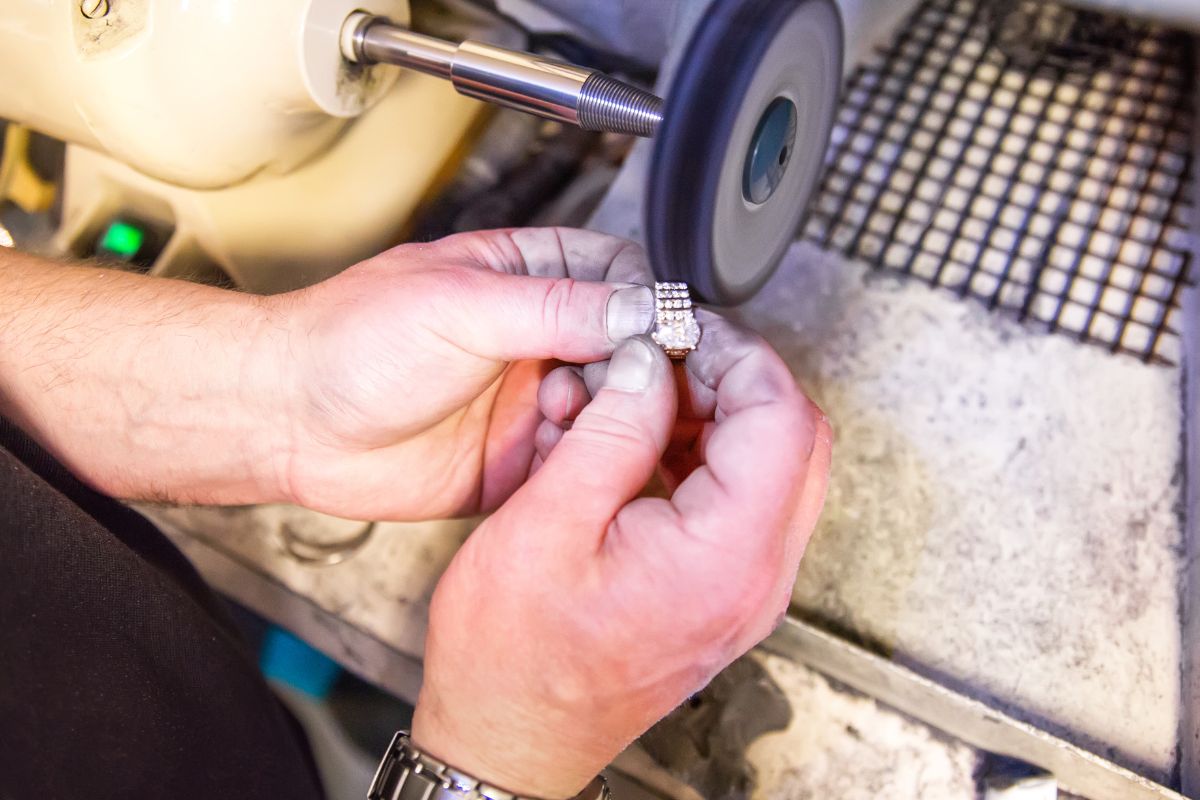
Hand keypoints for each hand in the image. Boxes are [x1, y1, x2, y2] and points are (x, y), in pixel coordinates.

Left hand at [273, 228, 655, 519]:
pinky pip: (578, 463)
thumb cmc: (349, 343)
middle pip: (628, 350)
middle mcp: (537, 338)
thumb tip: (639, 308)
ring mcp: (531, 400)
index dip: (649, 304)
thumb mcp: (460, 307)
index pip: (620, 278)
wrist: (288, 422)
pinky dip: (588, 466)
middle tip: (634, 391)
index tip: (666, 334)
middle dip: (638, 372)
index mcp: (525, 278)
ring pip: (611, 410)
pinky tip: (574, 464)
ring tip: (577, 420)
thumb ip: (553, 307)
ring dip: (609, 420)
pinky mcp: (519, 459)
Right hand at [412, 312, 831, 797]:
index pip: (780, 418)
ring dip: (718, 416)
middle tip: (665, 358)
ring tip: (642, 400)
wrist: (511, 738)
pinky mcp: (724, 594)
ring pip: (776, 466)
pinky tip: (643, 446)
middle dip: (733, 380)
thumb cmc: (515, 659)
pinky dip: (707, 457)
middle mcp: (755, 578)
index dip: (734, 355)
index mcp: (723, 557)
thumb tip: (650, 363)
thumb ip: (611, 431)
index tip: (680, 332)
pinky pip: (747, 502)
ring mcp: (746, 591)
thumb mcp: (545, 524)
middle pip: (794, 438)